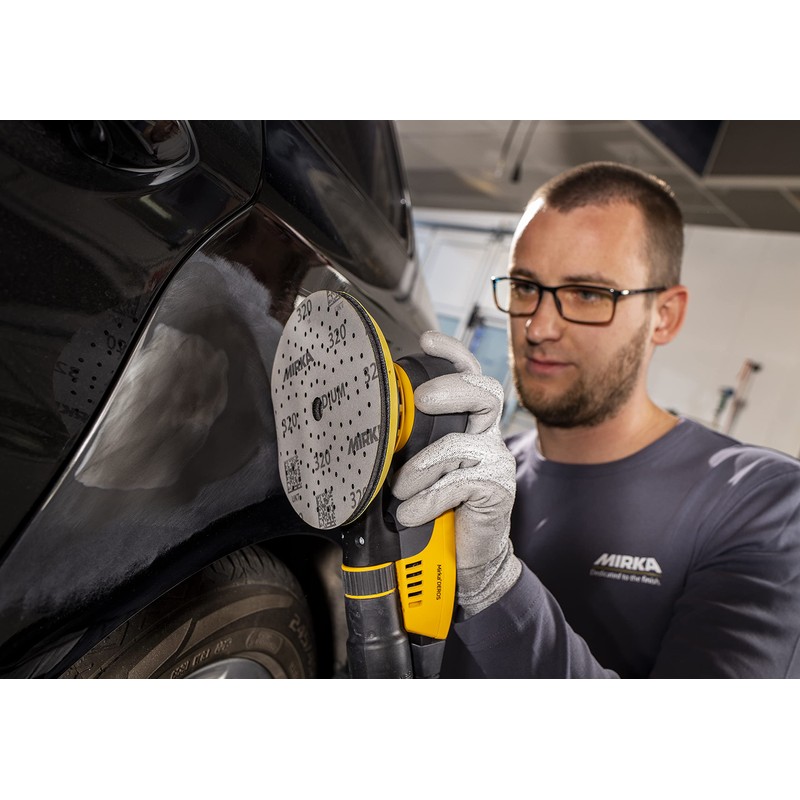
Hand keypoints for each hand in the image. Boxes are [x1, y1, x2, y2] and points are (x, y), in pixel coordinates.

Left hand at [391, 331, 520, 617]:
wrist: (465, 559)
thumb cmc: (435, 509)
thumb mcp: (417, 471)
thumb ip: (405, 447)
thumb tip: (364, 427)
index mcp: (467, 426)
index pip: (470, 378)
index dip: (452, 356)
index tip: (426, 340)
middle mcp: (487, 438)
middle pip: (485, 394)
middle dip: (451, 389)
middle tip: (422, 400)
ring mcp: (496, 464)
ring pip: (460, 445)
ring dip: (422, 467)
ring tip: (400, 490)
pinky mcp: (498, 491)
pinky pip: (458, 484)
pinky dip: (427, 500)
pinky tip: (410, 513)